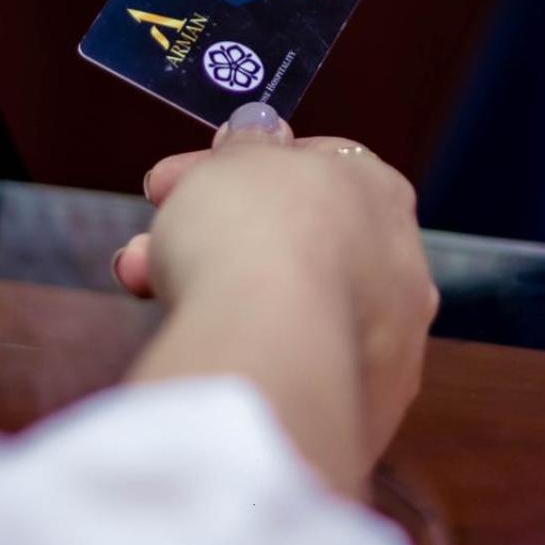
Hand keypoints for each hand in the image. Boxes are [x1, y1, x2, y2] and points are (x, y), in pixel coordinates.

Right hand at [117, 106, 438, 488]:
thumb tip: (259, 132)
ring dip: (216, 288)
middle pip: (293, 241)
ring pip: (289, 306)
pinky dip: (248, 350)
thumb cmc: (254, 230)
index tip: (177, 180)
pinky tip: (201, 342)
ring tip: (143, 284)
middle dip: (213, 235)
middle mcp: (400, 266)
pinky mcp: (366, 412)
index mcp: (379, 192)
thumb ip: (247, 147)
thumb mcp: (234, 159)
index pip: (309, 169)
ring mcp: (389, 345)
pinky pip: (293, 364)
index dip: (235, 168)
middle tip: (148, 240)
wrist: (271, 345)